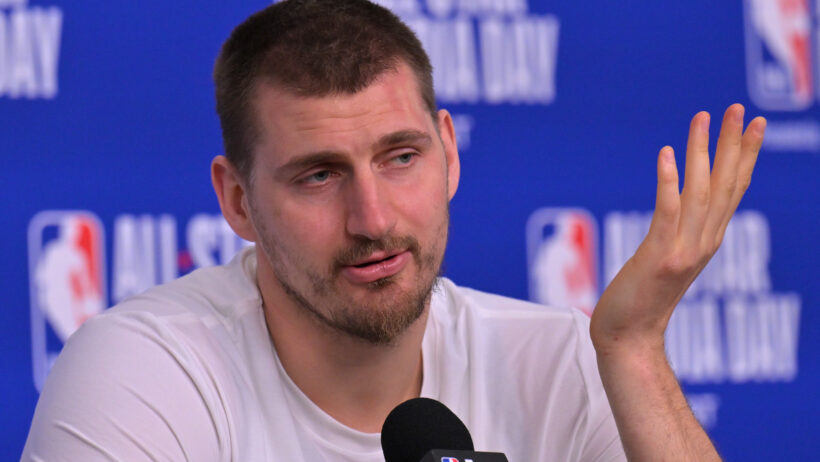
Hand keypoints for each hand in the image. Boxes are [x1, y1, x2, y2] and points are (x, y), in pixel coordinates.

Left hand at [590, 104, 765, 355]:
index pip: (733, 191)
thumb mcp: (669, 259)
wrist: (629, 338)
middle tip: (738, 108)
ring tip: (702, 117)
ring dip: (702, 152)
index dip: (744, 156)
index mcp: (707, 241)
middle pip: (725, 186)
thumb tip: (681, 203)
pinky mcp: (658, 257)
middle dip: (733, 144)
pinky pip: (666, 213)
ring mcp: (683, 251)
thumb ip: (680, 232)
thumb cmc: (643, 298)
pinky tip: (666, 154)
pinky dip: (668, 183)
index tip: (753, 124)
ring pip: (700, 192)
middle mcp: (703, 243)